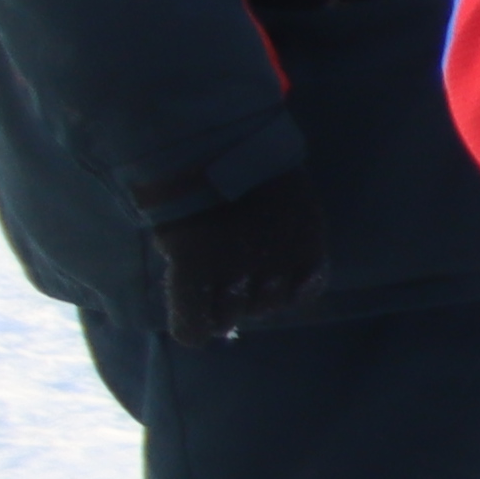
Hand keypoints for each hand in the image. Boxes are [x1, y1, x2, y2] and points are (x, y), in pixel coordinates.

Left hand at [149, 164, 325, 342]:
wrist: (225, 146)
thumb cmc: (185, 193)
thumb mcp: (171, 238)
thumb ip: (187, 277)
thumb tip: (204, 311)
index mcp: (194, 271)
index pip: (193, 332)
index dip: (192, 323)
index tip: (194, 313)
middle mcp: (238, 273)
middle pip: (230, 318)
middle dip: (224, 305)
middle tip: (224, 282)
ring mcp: (277, 260)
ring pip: (269, 306)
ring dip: (260, 295)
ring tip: (256, 272)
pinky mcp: (309, 245)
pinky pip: (309, 288)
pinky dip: (297, 287)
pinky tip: (286, 273)